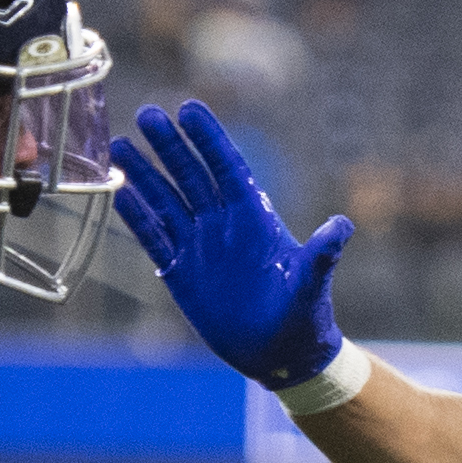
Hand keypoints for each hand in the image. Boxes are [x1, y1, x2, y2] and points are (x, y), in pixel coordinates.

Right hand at [112, 100, 352, 388]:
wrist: (282, 354)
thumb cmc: (304, 317)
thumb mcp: (312, 284)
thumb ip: (322, 254)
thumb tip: (343, 226)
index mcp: (254, 217)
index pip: (227, 167)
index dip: (209, 138)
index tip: (189, 108)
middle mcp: (223, 224)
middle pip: (191, 175)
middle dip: (169, 146)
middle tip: (148, 114)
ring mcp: (199, 246)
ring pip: (166, 201)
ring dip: (144, 175)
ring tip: (118, 145)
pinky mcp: (181, 272)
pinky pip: (155, 238)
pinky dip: (137, 218)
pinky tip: (118, 194)